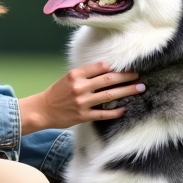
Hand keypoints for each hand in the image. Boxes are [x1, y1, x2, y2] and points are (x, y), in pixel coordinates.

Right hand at [18, 61, 144, 133]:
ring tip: (139, 88)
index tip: (128, 66)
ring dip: (126, 91)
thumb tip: (108, 69)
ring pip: (109, 95)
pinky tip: (125, 109)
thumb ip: (86, 74)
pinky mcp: (83, 116)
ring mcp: (82, 102)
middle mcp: (80, 87)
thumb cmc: (57, 92)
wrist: (43, 110)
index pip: (100, 67)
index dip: (116, 67)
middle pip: (108, 80)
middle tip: (139, 76)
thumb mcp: (69, 78)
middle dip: (126, 77)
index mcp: (76, 74)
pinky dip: (115, 112)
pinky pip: (103, 113)